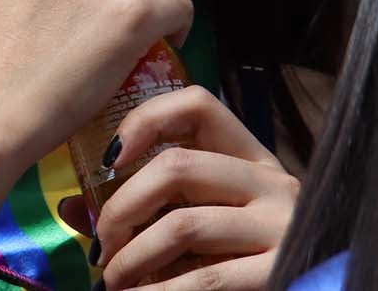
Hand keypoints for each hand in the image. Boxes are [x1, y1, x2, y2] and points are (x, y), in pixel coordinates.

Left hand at [91, 86, 298, 289]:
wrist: (305, 289)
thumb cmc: (240, 260)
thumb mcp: (199, 224)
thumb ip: (146, 210)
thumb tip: (71, 207)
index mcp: (250, 157)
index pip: (198, 104)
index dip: (146, 119)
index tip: (109, 159)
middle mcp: (271, 180)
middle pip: (177, 166)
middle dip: (122, 208)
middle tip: (102, 246)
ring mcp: (281, 224)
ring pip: (183, 224)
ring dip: (133, 258)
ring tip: (114, 281)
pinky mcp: (282, 266)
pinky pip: (206, 276)